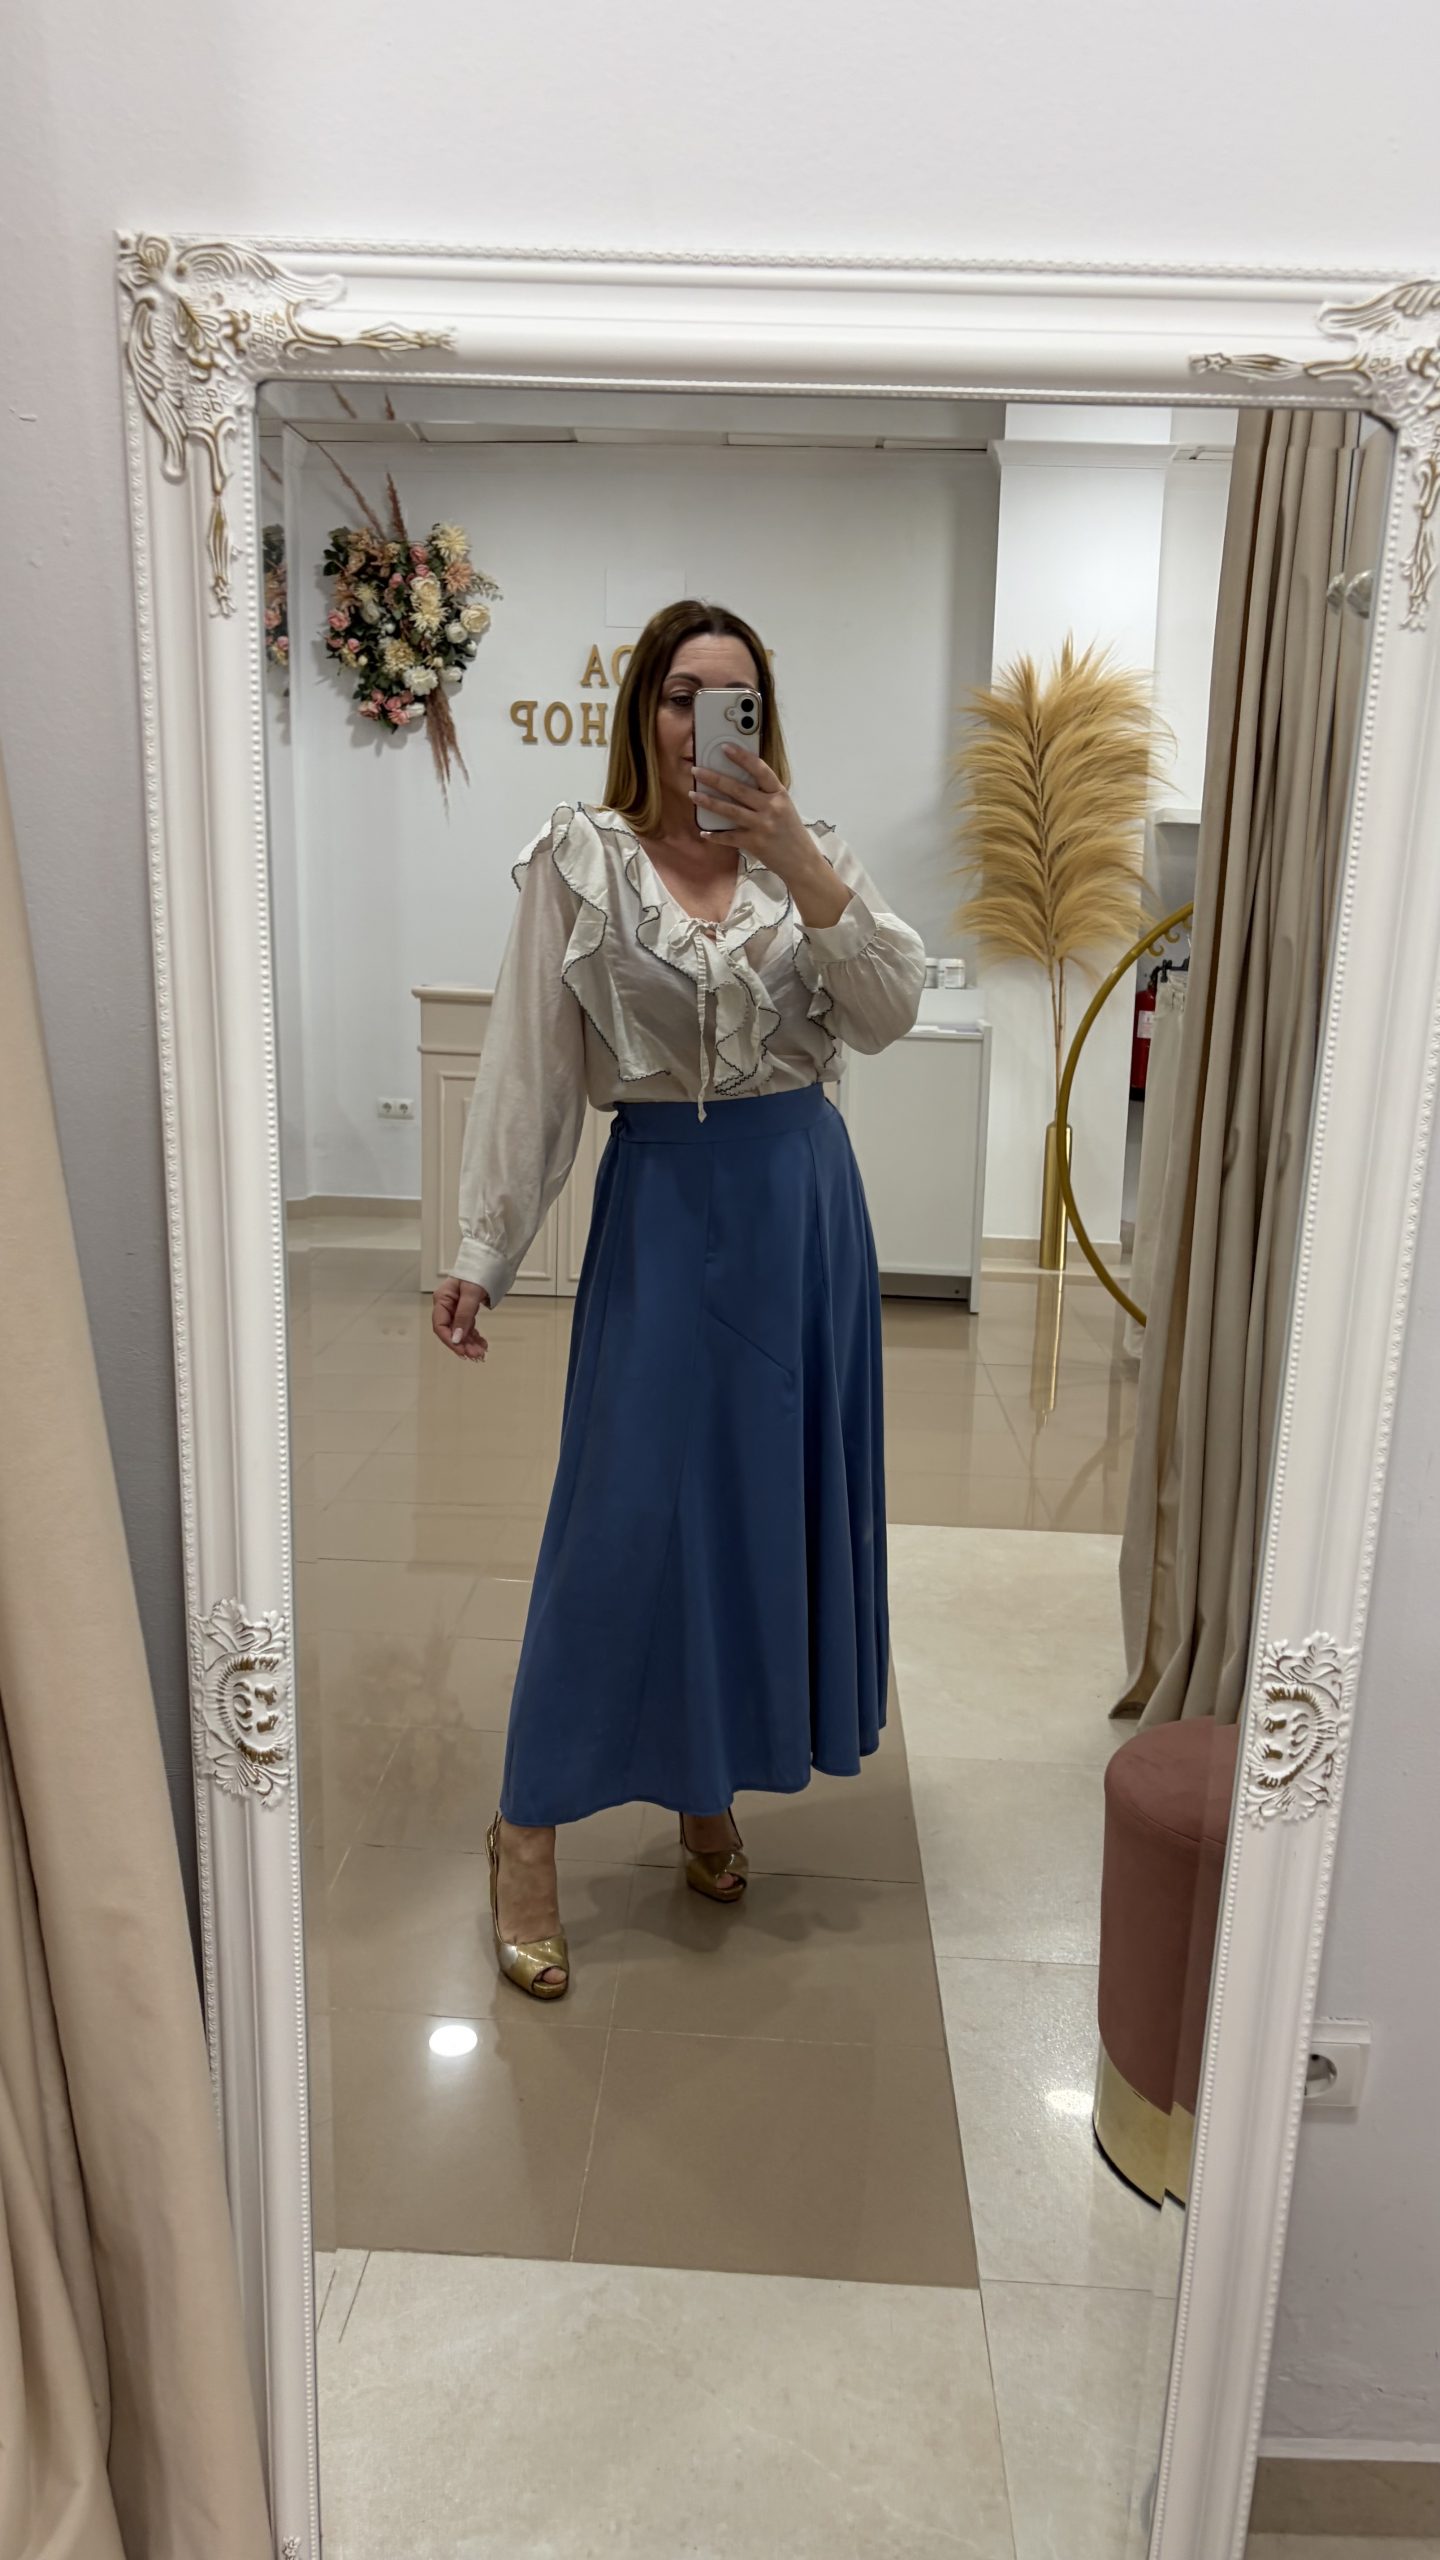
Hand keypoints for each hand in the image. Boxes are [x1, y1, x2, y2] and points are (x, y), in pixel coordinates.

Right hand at [432, 1275, 488, 1360]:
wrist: (492, 1259)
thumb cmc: (479, 1269)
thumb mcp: (471, 1293)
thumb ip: (464, 1315)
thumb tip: (457, 1337)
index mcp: (443, 1298)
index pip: (440, 1325)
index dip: (450, 1340)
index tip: (461, 1350)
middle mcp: (448, 1304)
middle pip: (451, 1330)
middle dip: (463, 1344)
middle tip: (476, 1354)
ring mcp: (457, 1307)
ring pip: (461, 1331)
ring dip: (469, 1343)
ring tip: (481, 1352)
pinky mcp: (467, 1309)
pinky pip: (468, 1327)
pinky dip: (475, 1336)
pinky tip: (482, 1344)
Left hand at [690, 745, 850, 925]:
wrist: (802, 861)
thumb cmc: (791, 832)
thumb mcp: (784, 807)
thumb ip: (766, 795)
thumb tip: (738, 782)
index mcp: (779, 794)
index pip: (760, 769)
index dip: (742, 757)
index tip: (725, 747)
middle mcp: (771, 807)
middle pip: (738, 789)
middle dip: (714, 778)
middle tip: (696, 770)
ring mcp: (762, 826)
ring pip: (730, 810)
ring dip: (708, 802)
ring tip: (692, 794)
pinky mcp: (754, 843)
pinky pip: (729, 837)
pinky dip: (715, 835)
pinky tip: (703, 831)